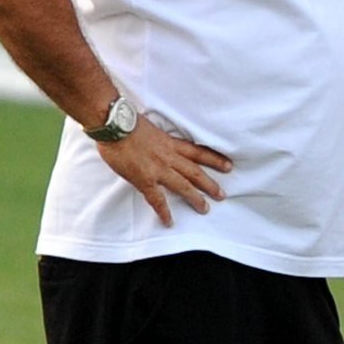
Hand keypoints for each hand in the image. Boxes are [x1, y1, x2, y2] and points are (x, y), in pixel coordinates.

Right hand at [95, 115, 231, 226]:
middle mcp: (169, 157)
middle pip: (195, 172)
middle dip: (210, 184)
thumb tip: (157, 144)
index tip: (228, 166)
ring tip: (205, 209)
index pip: (198, 152)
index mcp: (170, 143)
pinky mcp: (144, 180)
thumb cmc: (127, 122)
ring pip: (183, 186)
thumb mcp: (150, 127)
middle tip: (222, 195)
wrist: (114, 125)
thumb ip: (158, 139)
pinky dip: (163, 211)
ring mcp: (158, 169)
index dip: (215, 159)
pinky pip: (157, 199)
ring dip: (195, 198)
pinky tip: (169, 222)